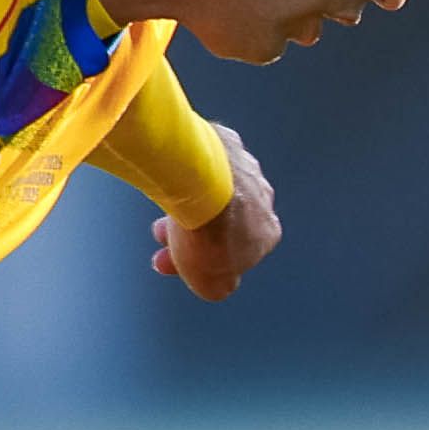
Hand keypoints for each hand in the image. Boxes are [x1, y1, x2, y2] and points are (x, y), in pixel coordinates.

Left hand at [153, 130, 280, 302]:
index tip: (180, 263)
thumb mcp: (211, 283)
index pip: (238, 253)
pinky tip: (173, 181)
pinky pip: (209, 163)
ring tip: (160, 212)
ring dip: (190, 204)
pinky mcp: (227, 143)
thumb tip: (216, 285)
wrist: (200, 181)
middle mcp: (264, 198)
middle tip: (161, 240)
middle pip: (224, 221)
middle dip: (192, 235)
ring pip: (217, 191)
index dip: (207, 260)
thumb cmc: (208, 234)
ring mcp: (247, 168)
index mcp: (268, 232)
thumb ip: (217, 287)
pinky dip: (193, 173)